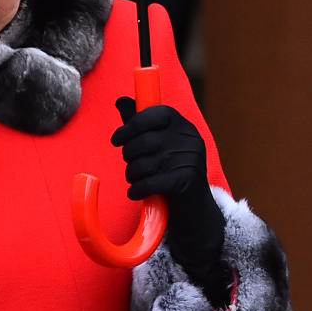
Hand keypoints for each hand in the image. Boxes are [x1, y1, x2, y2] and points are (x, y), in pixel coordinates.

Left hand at [111, 99, 227, 296]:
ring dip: (132, 176)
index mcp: (184, 126)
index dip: (131, 125)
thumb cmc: (171, 173)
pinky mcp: (186, 182)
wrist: (194, 211)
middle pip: (145, 141)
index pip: (156, 113)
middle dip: (129, 156)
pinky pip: (149, 182)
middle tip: (130, 165)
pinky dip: (137, 190)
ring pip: (144, 163)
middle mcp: (190, 140)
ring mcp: (190, 160)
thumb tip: (120, 100)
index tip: (117, 139)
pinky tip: (136, 193)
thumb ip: (139, 123)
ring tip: (135, 181)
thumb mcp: (159, 146)